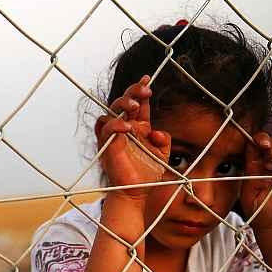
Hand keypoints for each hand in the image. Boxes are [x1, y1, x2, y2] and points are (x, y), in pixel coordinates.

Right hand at [95, 76, 170, 200]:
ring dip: (122, 104)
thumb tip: (158, 133)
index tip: (148, 79)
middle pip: (123, 101)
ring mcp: (115, 136)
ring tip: (135, 107)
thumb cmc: (147, 175)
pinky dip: (116, 125)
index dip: (141, 89)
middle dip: (133, 91)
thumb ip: (164, 140)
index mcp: (139, 127)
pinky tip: (128, 128)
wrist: (136, 193)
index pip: (138, 103)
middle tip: (145, 91)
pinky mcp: (108, 145)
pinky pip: (106, 128)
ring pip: (111, 110)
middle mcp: (125, 129)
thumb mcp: (163, 154)